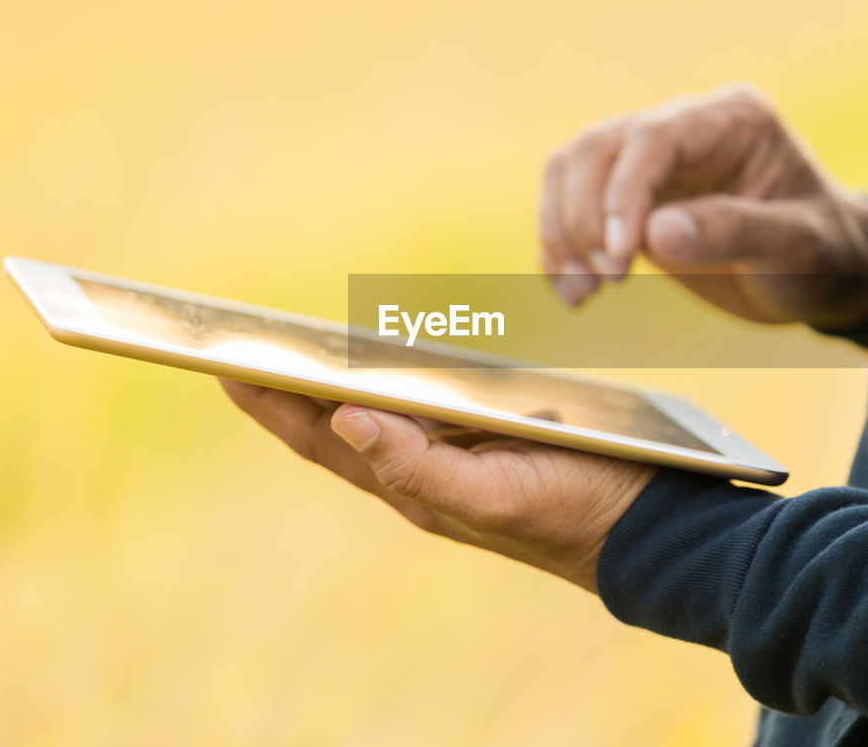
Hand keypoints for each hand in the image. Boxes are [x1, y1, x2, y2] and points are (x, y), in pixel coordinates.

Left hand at [220, 379, 654, 592]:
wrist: (644, 525)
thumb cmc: (571, 514)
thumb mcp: (491, 498)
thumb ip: (417, 467)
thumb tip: (345, 418)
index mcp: (411, 485)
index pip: (320, 438)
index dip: (270, 402)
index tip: (223, 362)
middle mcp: (421, 470)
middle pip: (334, 423)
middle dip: (285, 387)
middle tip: (242, 343)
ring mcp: (452, 455)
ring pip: (374, 412)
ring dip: (330, 382)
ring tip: (291, 348)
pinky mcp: (486, 438)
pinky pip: (421, 404)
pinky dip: (390, 380)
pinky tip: (382, 362)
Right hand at [539, 83, 867, 331]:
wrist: (826, 273)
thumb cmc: (824, 255)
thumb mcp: (797, 247)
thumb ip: (734, 232)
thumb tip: (657, 233)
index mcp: (732, 120)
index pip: (652, 139)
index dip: (622, 195)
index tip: (620, 258)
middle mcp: (684, 126)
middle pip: (597, 148)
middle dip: (584, 217)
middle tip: (605, 282)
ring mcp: (652, 159)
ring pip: (570, 169)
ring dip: (561, 233)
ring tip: (583, 294)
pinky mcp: (629, 196)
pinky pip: (569, 203)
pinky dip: (559, 247)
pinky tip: (575, 291)